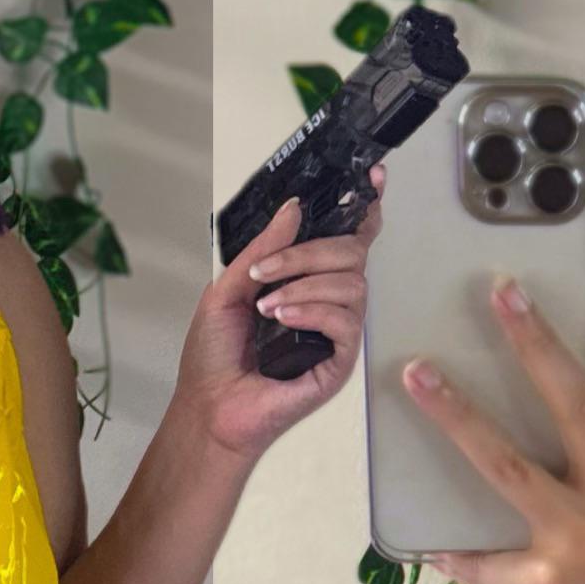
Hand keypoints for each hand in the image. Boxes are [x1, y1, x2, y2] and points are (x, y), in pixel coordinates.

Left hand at [178, 180, 377, 461]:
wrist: (210, 405)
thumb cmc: (215, 355)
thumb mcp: (230, 286)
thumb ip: (264, 247)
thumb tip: (294, 209)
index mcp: (305, 280)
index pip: (345, 240)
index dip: (363, 210)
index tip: (374, 179)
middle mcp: (327, 302)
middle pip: (351, 254)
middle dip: (308, 253)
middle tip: (265, 271)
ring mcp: (336, 332)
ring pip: (352, 284)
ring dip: (305, 284)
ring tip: (267, 305)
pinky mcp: (340, 362)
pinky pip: (346, 322)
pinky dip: (312, 311)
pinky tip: (282, 319)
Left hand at [410, 275, 584, 583]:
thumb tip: (546, 433)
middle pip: (579, 405)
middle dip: (535, 344)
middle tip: (498, 294)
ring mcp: (583, 544)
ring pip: (510, 465)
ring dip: (459, 417)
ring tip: (419, 377)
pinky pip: (482, 557)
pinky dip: (451, 550)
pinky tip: (425, 544)